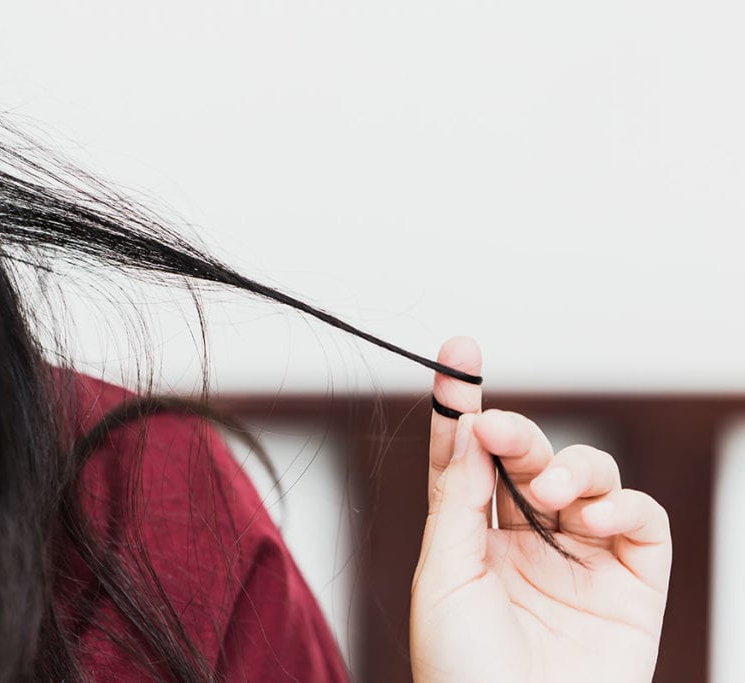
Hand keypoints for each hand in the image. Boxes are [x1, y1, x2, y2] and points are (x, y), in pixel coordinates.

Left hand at [410, 337, 671, 682]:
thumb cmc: (463, 672)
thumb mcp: (443, 578)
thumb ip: (458, 501)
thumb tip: (469, 432)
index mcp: (471, 540)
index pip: (467, 459)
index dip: (463, 406)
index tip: (458, 352)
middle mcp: (526, 542)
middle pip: (527, 459)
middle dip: (516, 433)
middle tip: (499, 428)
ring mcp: (581, 559)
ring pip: (589, 476)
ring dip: (570, 467)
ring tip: (550, 491)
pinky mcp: (633, 583)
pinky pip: (641, 519)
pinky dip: (619, 504)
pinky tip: (587, 519)